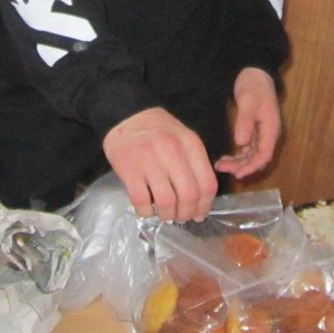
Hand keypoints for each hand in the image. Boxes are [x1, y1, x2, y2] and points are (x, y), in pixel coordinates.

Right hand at [102, 107, 217, 221]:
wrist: (126, 115)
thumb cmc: (158, 130)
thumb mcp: (183, 138)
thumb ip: (194, 164)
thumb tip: (200, 202)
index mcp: (190, 144)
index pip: (207, 184)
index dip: (205, 206)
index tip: (199, 214)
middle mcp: (172, 150)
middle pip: (189, 195)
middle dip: (186, 214)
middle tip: (180, 217)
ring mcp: (149, 159)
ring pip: (167, 202)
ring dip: (167, 215)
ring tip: (165, 214)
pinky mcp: (128, 168)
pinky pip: (142, 201)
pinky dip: (146, 212)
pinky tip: (147, 208)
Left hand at [215, 68, 279, 177]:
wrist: (255, 72)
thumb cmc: (254, 85)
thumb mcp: (248, 101)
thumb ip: (245, 121)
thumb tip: (241, 142)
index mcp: (271, 128)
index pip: (264, 154)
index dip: (252, 167)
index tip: (238, 174)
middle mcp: (268, 133)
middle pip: (258, 158)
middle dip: (242, 166)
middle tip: (222, 168)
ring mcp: (261, 132)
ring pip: (252, 155)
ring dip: (238, 162)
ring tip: (220, 164)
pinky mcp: (254, 130)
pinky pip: (248, 148)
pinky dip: (238, 155)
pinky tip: (225, 157)